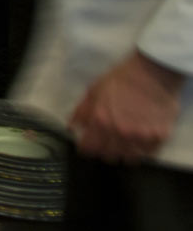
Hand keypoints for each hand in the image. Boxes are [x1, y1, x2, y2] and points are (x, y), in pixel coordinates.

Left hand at [70, 52, 185, 162]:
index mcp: (100, 121)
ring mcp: (140, 136)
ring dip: (123, 153)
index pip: (88, 148)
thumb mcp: (94, 90)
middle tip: (106, 143)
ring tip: (123, 144)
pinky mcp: (158, 136)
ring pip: (127, 158)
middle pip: (108, 156)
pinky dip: (141, 150)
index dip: (86, 148)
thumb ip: (81, 111)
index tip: (86, 146)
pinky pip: (147, 154)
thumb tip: (71, 127)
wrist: (153, 72)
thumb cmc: (122, 78)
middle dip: (104, 151)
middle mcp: (119, 132)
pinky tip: (138, 141)